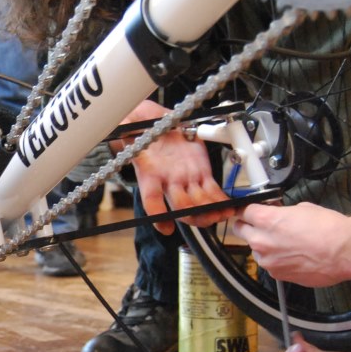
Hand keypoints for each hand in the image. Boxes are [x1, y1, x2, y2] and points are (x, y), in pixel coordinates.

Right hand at [119, 101, 234, 234]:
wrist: (157, 125)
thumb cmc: (142, 127)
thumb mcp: (129, 126)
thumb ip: (125, 127)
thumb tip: (122, 123)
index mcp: (150, 172)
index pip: (151, 198)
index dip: (157, 213)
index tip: (165, 228)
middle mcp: (168, 181)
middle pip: (181, 205)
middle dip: (194, 214)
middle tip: (207, 217)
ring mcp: (185, 179)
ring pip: (198, 202)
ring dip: (210, 211)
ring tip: (222, 215)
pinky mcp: (201, 172)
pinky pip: (212, 191)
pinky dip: (220, 201)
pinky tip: (228, 207)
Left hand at [230, 202, 350, 285]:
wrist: (344, 252)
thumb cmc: (328, 228)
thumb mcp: (302, 208)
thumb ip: (281, 212)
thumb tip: (277, 214)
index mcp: (266, 220)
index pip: (244, 211)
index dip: (250, 210)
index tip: (252, 211)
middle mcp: (261, 241)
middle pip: (240, 230)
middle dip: (248, 226)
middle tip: (260, 224)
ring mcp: (268, 260)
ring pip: (255, 249)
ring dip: (264, 245)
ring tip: (285, 243)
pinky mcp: (277, 275)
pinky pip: (270, 264)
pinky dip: (276, 260)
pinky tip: (293, 256)